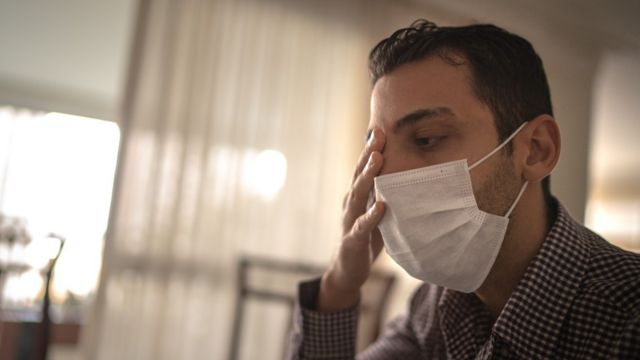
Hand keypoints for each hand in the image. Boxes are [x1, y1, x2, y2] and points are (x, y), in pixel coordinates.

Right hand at [318, 128, 385, 311]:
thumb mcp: (376, 213)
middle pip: (358, 175)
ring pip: (358, 195)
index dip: (370, 149)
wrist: (347, 271)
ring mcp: (349, 221)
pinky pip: (362, 226)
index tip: (381, 129)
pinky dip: (371, 216)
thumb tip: (406, 176)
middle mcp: (350, 204)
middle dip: (368, 154)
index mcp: (356, 197)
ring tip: (378, 160)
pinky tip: (381, 206)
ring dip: (368, 176)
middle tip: (379, 134)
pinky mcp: (353, 241)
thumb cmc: (364, 238)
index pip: (362, 169)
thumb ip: (384, 194)